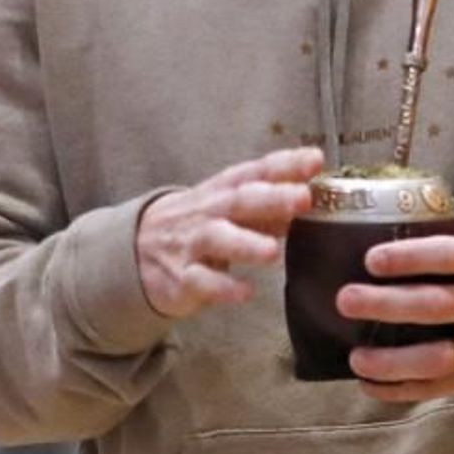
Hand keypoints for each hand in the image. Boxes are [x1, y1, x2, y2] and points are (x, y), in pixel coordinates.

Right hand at [135, 146, 323, 319]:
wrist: (137, 250)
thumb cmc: (199, 224)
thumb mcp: (230, 207)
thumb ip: (270, 203)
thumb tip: (316, 196)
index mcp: (224, 190)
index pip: (256, 172)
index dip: (285, 165)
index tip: (315, 160)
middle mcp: (208, 212)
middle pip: (239, 200)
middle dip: (272, 198)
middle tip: (303, 198)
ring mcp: (191, 244)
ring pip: (216, 239)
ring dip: (245, 243)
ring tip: (273, 252)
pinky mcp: (180, 277)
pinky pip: (200, 281)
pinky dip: (222, 287)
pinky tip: (245, 292)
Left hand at [336, 224, 453, 400]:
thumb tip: (389, 232)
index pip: (452, 255)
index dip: (411, 257)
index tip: (372, 259)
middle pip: (437, 306)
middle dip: (387, 304)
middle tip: (347, 300)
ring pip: (438, 358)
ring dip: (392, 361)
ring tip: (356, 357)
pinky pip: (440, 388)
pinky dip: (401, 389)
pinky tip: (370, 384)